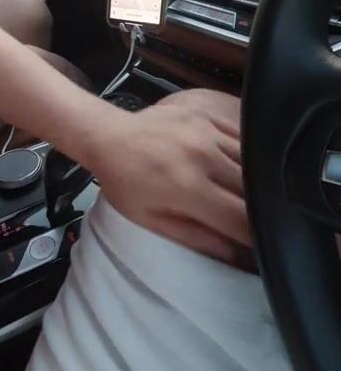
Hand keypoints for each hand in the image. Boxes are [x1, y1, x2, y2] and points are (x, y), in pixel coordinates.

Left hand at [92, 89, 251, 266]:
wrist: (108, 135)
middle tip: (259, 222)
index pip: (239, 217)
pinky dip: (251, 155)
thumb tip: (236, 255)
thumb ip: (196, 238)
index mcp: (188, 186)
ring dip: (259, 182)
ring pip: (255, 161)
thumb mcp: (152, 220)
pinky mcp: (209, 116)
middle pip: (254, 188)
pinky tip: (248, 166)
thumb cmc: (125, 182)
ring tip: (254, 195)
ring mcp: (208, 131)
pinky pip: (244, 137)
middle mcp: (203, 156)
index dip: (255, 236)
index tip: (262, 246)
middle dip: (260, 210)